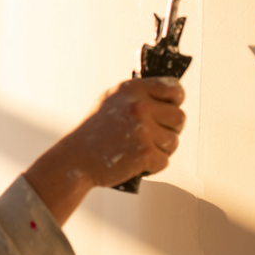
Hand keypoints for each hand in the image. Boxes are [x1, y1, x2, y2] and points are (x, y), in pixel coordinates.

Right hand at [67, 76, 186, 187]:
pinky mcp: (144, 152)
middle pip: (179, 117)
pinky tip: (136, 162)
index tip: (169, 109)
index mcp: (132, 89)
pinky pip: (165, 160)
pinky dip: (153, 166)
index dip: (175, 101)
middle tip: (153, 136)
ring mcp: (142, 129)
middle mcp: (139, 106)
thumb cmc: (93, 132)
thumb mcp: (110, 101)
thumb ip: (137, 95)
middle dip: (170, 128)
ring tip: (141, 150)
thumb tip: (169, 92)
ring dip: (161, 149)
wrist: (75, 159)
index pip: (174, 89)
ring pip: (174, 140)